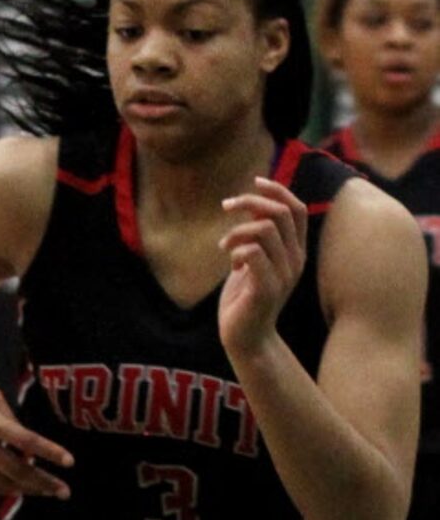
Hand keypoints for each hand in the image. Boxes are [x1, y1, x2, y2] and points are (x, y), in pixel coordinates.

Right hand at [0, 360, 71, 498]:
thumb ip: (9, 420)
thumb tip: (27, 448)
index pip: (24, 441)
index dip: (49, 452)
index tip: (70, 462)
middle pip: (14, 470)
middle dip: (42, 482)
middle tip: (64, 491)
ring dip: (25, 489)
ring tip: (46, 492)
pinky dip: (2, 487)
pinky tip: (19, 488)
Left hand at [219, 175, 306, 358]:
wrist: (246, 339)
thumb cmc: (244, 300)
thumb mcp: (251, 262)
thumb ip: (254, 236)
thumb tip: (248, 204)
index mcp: (294, 251)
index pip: (296, 208)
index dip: (277, 190)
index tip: (253, 181)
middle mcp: (295, 260)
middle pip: (282, 212)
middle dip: (251, 201)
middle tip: (225, 206)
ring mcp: (283, 275)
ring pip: (266, 229)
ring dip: (238, 231)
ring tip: (223, 246)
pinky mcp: (266, 289)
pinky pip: (253, 254)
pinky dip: (237, 251)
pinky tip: (231, 265)